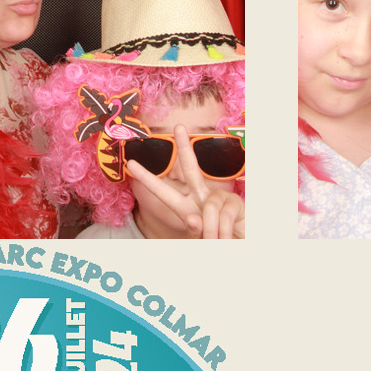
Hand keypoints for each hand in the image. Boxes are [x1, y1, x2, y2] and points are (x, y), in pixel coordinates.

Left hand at [126, 125, 244, 238]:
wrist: (240, 244)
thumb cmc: (217, 241)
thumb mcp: (201, 239)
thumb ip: (194, 231)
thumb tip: (193, 219)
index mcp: (186, 207)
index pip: (164, 191)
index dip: (147, 178)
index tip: (130, 164)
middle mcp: (201, 197)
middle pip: (191, 168)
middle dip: (184, 147)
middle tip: (178, 126)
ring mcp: (219, 197)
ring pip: (209, 208)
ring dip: (212, 233)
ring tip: (218, 242)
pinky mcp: (235, 202)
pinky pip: (223, 216)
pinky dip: (224, 232)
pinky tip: (229, 237)